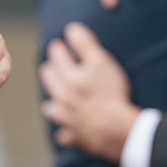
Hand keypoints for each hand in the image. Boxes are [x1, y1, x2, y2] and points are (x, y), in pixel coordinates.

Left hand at [39, 22, 140, 162]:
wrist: (116, 129)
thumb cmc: (110, 94)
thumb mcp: (101, 63)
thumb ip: (85, 45)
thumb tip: (71, 29)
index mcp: (68, 78)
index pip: (57, 58)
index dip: (58, 49)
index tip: (57, 45)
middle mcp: (63, 98)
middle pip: (50, 82)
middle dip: (50, 72)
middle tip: (50, 67)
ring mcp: (68, 119)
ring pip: (52, 110)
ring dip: (53, 104)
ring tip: (55, 100)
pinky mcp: (77, 137)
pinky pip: (66, 136)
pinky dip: (65, 133)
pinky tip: (66, 132)